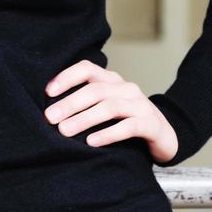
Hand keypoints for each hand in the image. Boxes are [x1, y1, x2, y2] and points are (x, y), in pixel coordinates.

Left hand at [43, 60, 177, 163]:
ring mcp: (141, 105)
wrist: (164, 136)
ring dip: (84, 118)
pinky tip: (91, 142)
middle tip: (50, 117)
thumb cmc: (126, 121)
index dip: (66, 77)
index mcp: (112, 80)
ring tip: (65, 130)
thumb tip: (50, 110)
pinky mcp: (151, 124)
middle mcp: (127, 88)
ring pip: (110, 106)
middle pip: (95, 90)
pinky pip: (128, 126)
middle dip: (70, 103)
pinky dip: (108, 133)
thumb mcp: (105, 108)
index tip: (47, 92)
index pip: (87, 69)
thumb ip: (85, 104)